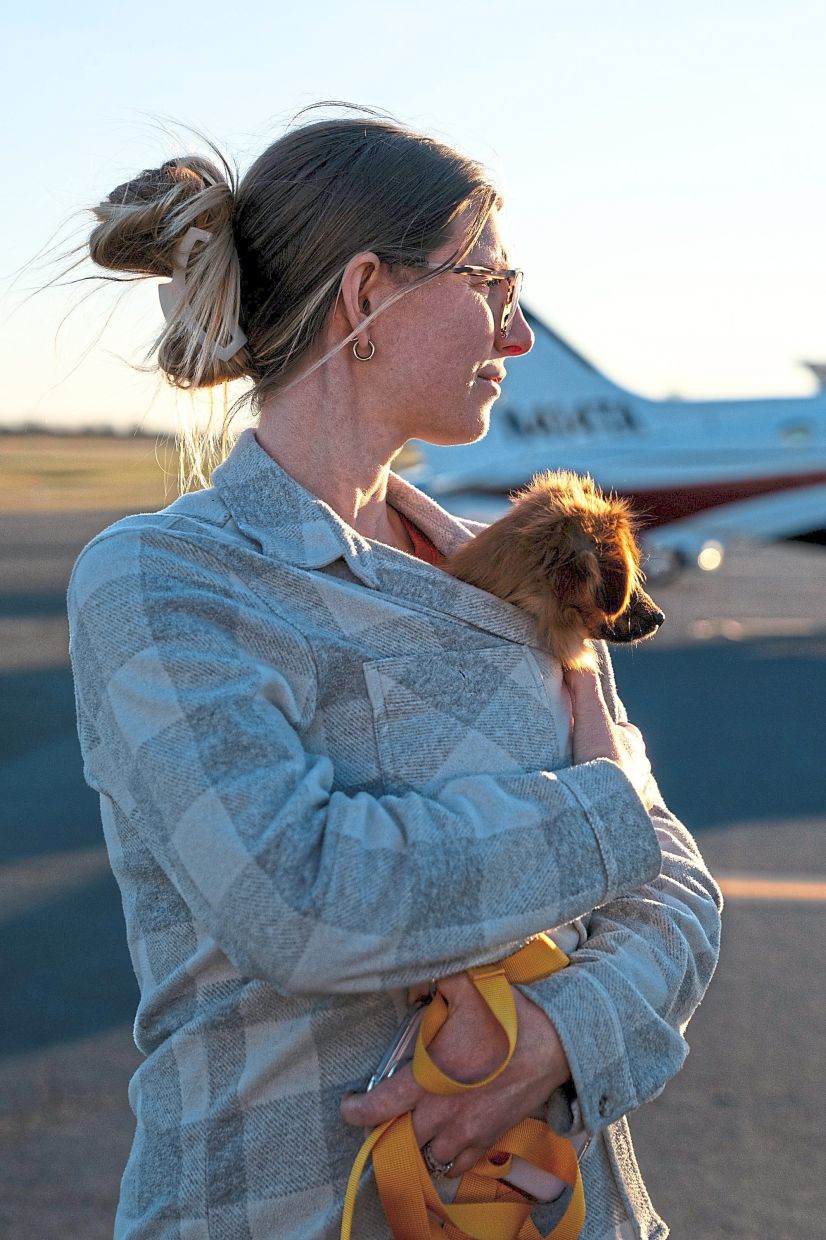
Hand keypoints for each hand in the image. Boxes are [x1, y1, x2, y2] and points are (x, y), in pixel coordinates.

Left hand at [340, 970, 569, 1179]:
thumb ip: (434, 982)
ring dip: (418, 1143)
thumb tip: (410, 988)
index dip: (358, 1111)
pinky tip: (443, 1141)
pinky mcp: (490, 1138)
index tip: (349, 1107)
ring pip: (428, 1155)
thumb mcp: (468, 985)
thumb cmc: (510, 1016)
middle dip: (388, 1129)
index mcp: (433, 1077)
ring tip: (413, 1126)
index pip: (382, 1104)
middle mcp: (446, 1112)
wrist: (558, 1042)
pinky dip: (447, 1159)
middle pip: (401, 1138)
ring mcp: (469, 1131)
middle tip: (383, 1115)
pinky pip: (459, 1165)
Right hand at [564, 666, 656, 811]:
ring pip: (624, 784)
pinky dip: (609, 807)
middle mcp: (641, 768)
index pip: (623, 731)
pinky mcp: (629, 818)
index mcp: (633, 743)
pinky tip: (595, 810)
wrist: (608, 804)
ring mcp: (637, 795)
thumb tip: (578, 656)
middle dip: (609, 757)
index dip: (606, 728)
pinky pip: (619, 810)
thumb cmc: (601, 758)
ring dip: (610, 784)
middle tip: (585, 760)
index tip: (589, 730)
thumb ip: (584, 684)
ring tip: (588, 788)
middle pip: (625, 758)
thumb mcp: (590, 713)